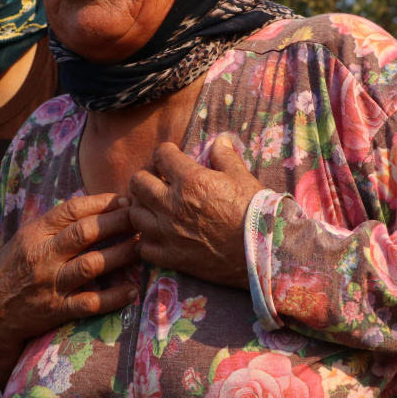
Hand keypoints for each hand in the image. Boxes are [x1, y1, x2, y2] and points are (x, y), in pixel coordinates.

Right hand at [0, 193, 139, 391]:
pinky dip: (113, 297)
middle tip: (141, 217)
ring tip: (142, 246)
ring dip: (121, 254)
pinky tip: (132, 291)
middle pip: (85, 233)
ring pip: (92, 265)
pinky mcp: (56, 310)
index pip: (72, 210)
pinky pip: (90, 303)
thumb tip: (92, 206)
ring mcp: (50, 283)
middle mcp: (42, 255)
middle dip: (117, 222)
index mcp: (34, 233)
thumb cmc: (11, 269)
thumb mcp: (25, 239)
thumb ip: (54, 225)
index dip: (102, 203)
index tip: (125, 200)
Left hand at [127, 134, 264, 289]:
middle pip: (138, 182)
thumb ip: (225, 156)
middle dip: (146, 176)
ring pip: (134, 214)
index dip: (165, 152)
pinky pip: (143, 246)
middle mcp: (173, 205)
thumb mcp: (242, 177)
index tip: (171, 156)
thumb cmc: (255, 212)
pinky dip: (147, 240)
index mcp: (191, 180)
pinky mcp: (171, 257)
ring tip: (155, 206)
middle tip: (158, 179)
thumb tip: (220, 140)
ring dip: (143, 207)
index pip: (161, 155)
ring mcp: (168, 233)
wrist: (262, 253)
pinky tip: (159, 235)